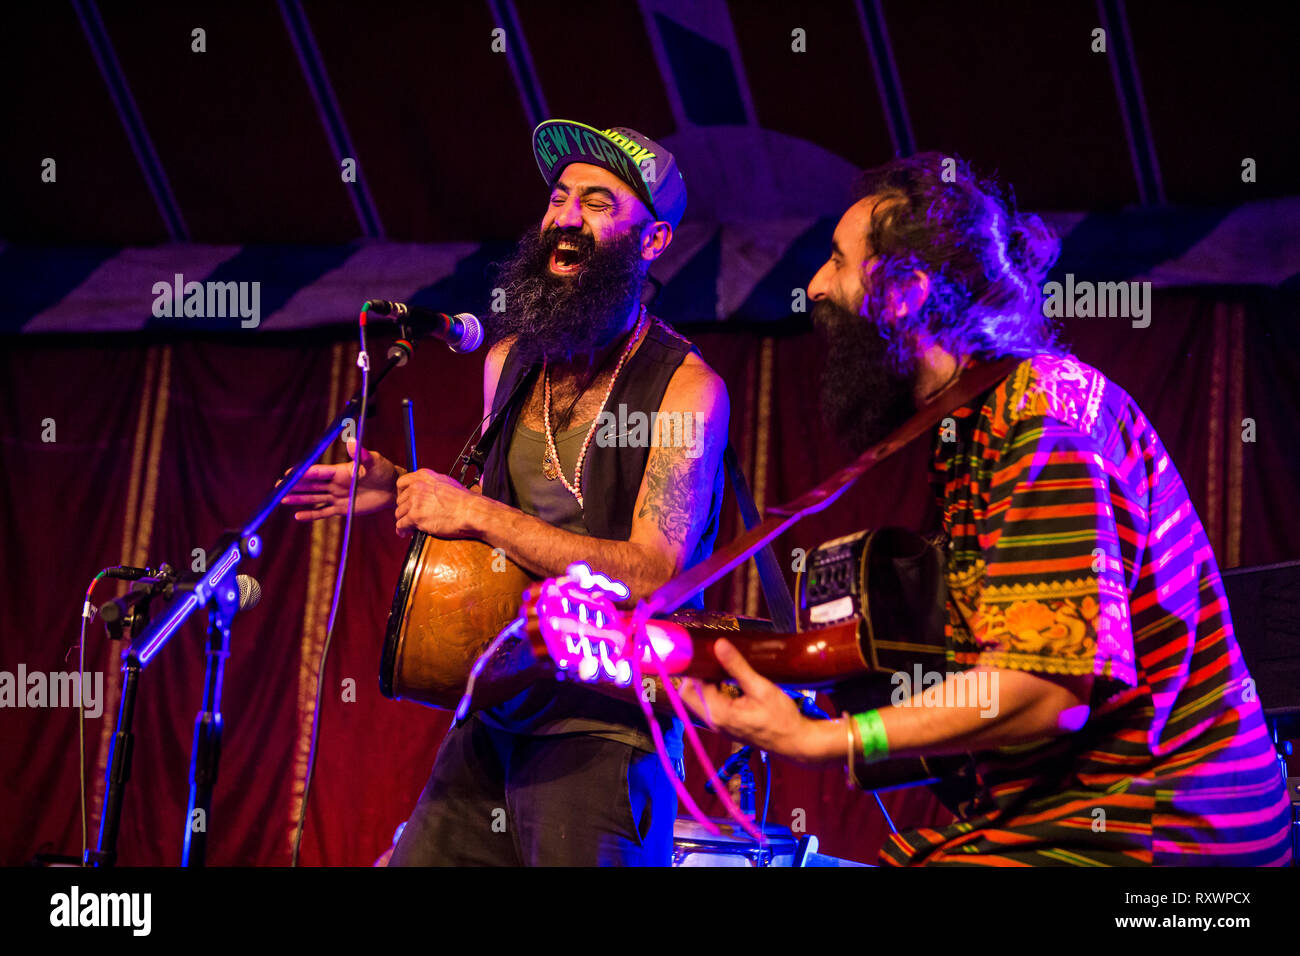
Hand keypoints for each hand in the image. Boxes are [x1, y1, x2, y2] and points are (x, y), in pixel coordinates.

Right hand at [279, 440, 400, 520]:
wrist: (393, 489)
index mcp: (340, 471)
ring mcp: (338, 496)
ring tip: (282, 500)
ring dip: (298, 499)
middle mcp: (335, 484)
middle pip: (311, 485)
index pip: (318, 472)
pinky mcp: (343, 509)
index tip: (289, 474)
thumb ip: (361, 454)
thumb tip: (353, 441)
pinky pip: (324, 512)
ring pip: (314, 498)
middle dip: (294, 486)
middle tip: (278, 487)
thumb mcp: (373, 461)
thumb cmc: (383, 471)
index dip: (303, 473)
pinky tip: (298, 516)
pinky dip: (311, 514)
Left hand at [394, 469, 481, 538]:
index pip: (401, 483)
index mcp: (423, 476)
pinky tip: (405, 533)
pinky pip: (401, 525)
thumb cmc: (463, 500)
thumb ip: (431, 485)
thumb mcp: (445, 482)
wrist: (470, 511)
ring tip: (408, 527)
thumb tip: (425, 491)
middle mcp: (417, 486)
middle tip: (409, 516)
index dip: (402, 494)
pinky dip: (402, 530)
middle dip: (404, 509)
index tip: (405, 501)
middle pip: (400, 500)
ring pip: (399, 513)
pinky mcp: (415, 516)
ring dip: (403, 520)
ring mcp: (415, 501)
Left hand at [679, 638, 832, 763]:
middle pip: (688, 694)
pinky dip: (711, 691)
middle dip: (696, 674)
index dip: (695, 667)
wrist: (795, 742)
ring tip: (720, 665)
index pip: (691, 685)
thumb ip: (737, 667)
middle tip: (712, 657)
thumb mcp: (761, 688)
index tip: (704, 650)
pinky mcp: (724, 726)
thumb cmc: (782, 717)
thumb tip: (719, 644)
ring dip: (703, 682)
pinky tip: (726, 679)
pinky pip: (708, 705)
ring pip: (697, 700)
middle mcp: (712, 721)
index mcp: (718, 712)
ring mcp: (718, 726)